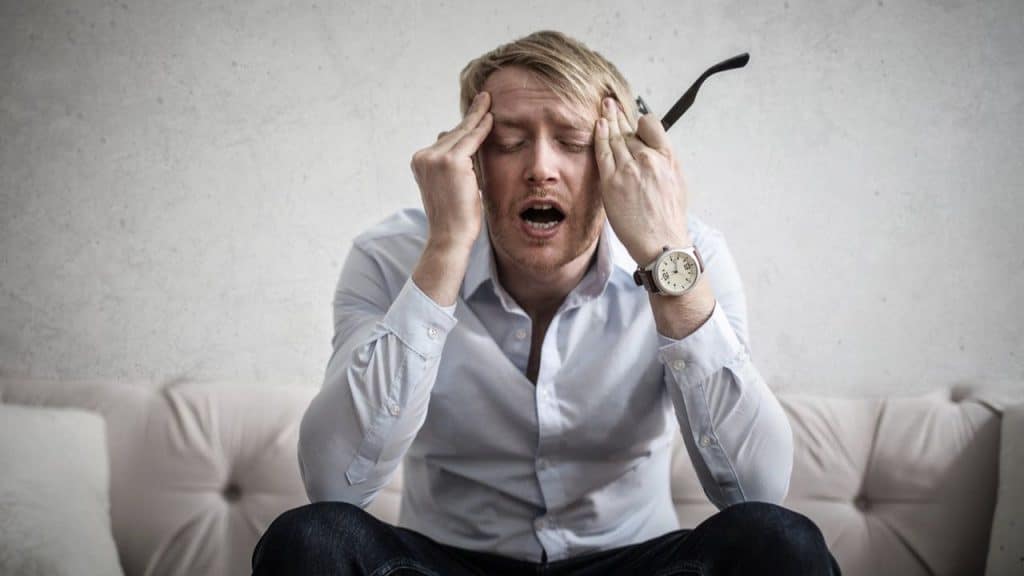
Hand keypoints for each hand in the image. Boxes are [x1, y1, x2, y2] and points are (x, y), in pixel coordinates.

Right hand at [410, 91, 493, 251]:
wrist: (450, 236)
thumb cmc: (454, 216)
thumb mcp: (449, 185)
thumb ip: (452, 163)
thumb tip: (453, 137)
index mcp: (420, 162)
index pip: (445, 140)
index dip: (461, 127)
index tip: (473, 113)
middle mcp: (423, 157)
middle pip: (452, 134)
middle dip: (470, 119)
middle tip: (483, 98)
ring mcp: (435, 158)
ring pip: (461, 135)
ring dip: (477, 118)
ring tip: (487, 101)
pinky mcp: (451, 162)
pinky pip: (471, 140)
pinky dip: (482, 129)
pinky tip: (490, 118)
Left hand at [594, 98, 689, 264]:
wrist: (662, 242)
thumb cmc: (669, 218)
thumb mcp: (677, 183)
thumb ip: (664, 162)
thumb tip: (655, 151)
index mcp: (666, 158)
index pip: (651, 126)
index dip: (641, 122)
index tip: (634, 121)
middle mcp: (648, 158)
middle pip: (629, 130)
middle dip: (619, 115)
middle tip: (610, 103)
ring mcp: (629, 169)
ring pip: (615, 138)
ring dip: (607, 120)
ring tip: (603, 108)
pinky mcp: (612, 182)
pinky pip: (603, 152)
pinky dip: (599, 136)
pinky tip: (597, 125)